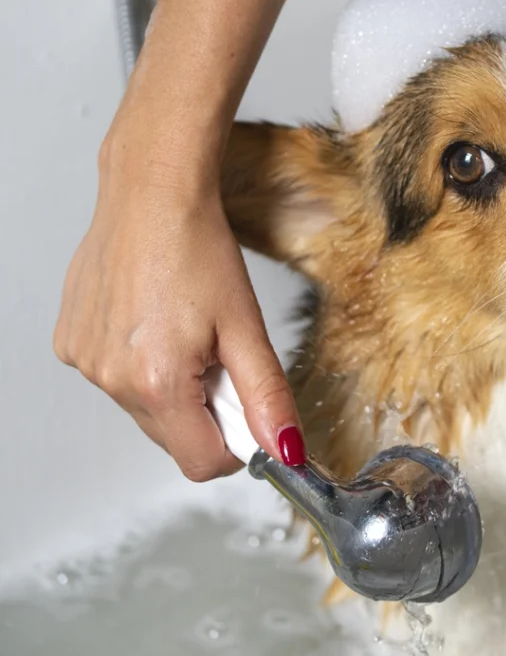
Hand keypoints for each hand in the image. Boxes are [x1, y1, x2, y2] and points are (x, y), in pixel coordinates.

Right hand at [54, 132, 303, 480]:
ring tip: (186, 328)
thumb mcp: (247, 326)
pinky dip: (141, 361)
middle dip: (205, 409)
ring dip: (172, 384)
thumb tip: (285, 448)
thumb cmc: (198, 248)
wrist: (151, 193)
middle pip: (173, 436)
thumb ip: (267, 396)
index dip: (236, 444)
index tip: (247, 408)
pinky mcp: (70, 341)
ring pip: (144, 407)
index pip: (202, 463)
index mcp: (157, 382)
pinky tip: (154, 317)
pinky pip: (115, 376)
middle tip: (220, 354)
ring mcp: (84, 361)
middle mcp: (110, 380)